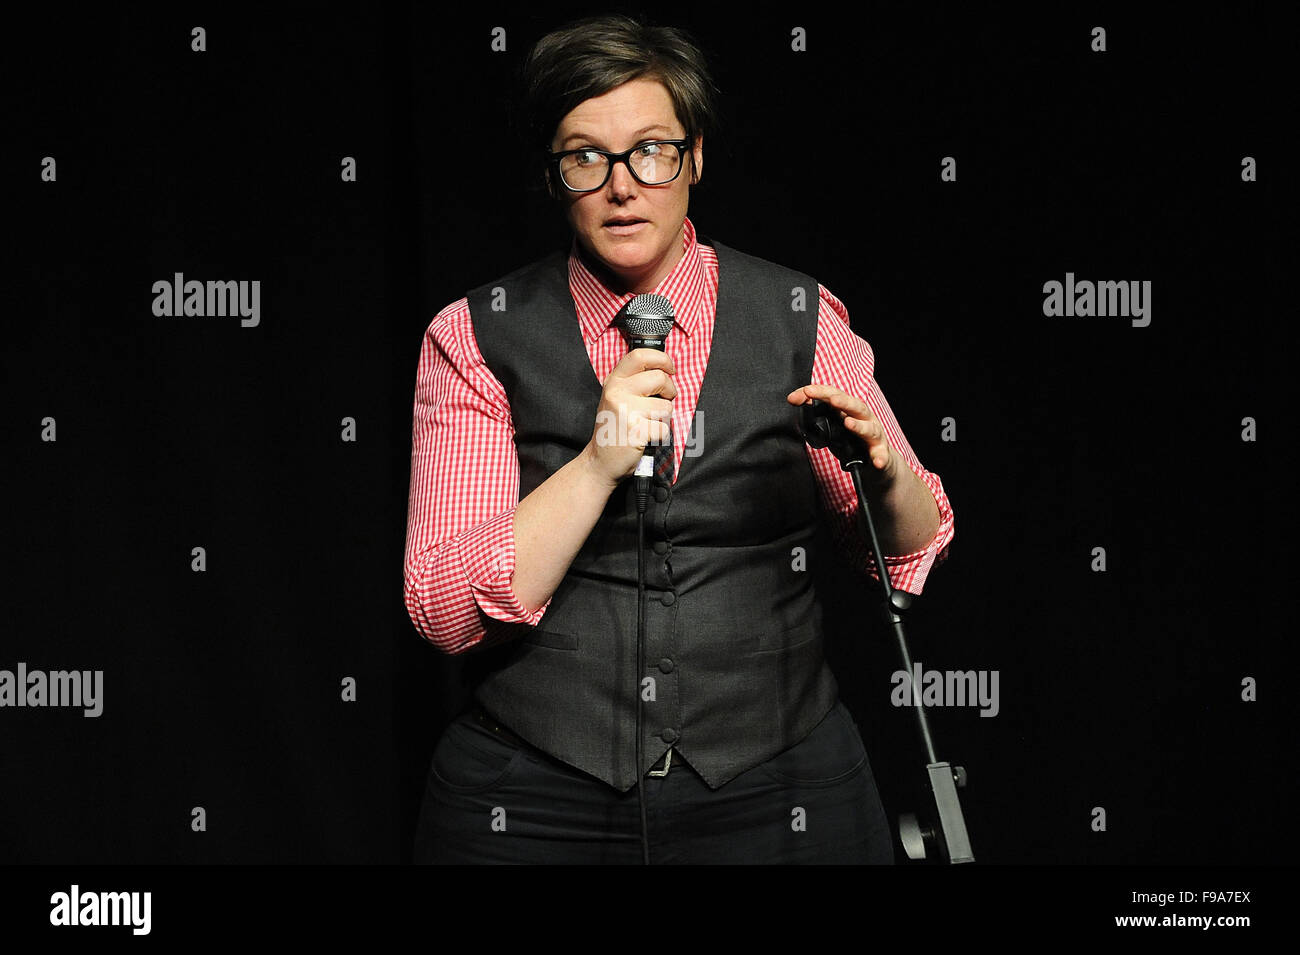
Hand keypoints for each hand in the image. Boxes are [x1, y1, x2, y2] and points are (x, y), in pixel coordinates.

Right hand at [584, 348, 676, 487]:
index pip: (640, 356)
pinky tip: (645, 438)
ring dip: (663, 418)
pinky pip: (665, 428)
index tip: (669, 369)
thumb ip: (633, 382)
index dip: (662, 359)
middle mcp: (618, 392)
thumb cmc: (614, 430)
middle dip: (669, 391)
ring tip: (647, 425)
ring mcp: (626, 411)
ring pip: (666, 406)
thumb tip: (664, 370)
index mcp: (614, 381)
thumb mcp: (616, 399)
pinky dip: (660, 436)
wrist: (600, 462)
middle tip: (660, 404)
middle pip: (660, 378)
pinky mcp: (637, 430)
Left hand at [787, 383, 898, 483]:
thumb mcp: (833, 425)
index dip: (821, 393)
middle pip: (855, 406)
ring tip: (848, 424)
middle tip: (831, 400)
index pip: (836, 396)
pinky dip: (880, 457)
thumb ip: (816, 413)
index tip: (805, 392)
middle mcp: (864, 419)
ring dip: (859, 426)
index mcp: (850, 410)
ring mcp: (875, 436)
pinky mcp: (882, 453)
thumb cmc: (853, 442)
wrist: (878, 462)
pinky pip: (882, 455)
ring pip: (869, 428)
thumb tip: (794, 399)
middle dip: (843, 401)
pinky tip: (877, 462)